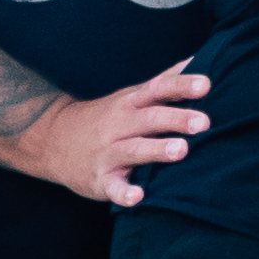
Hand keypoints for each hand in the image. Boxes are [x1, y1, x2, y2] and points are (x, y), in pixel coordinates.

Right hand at [38, 61, 211, 205]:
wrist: (52, 140)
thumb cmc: (108, 117)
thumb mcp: (132, 96)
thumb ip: (165, 82)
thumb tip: (198, 60)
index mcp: (131, 103)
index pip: (158, 89)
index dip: (182, 86)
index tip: (206, 84)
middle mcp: (120, 125)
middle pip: (150, 118)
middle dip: (177, 119)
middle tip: (204, 122)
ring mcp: (108, 152)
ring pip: (133, 150)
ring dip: (156, 150)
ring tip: (181, 150)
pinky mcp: (99, 179)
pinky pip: (112, 187)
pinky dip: (124, 193)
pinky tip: (138, 197)